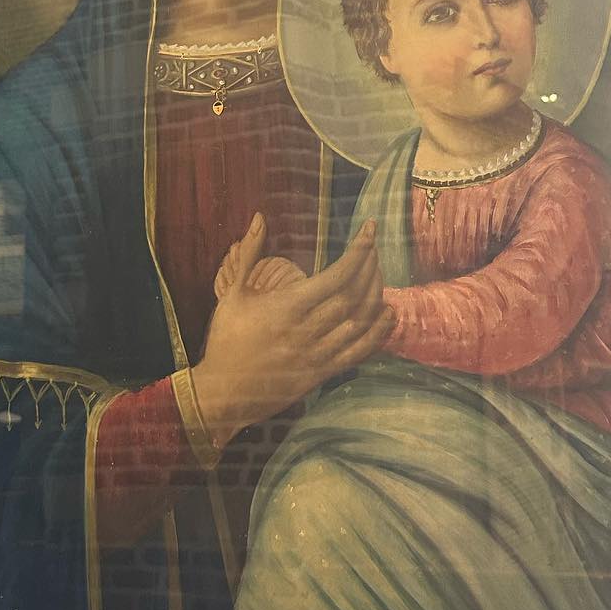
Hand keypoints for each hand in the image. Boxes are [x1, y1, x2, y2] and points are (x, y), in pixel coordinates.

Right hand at [193, 214, 392, 450]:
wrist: (222, 392)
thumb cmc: (226, 340)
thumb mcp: (232, 293)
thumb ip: (248, 253)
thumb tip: (259, 218)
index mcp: (286, 307)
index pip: (335, 276)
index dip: (358, 252)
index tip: (369, 231)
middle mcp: (307, 330)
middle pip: (353, 296)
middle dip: (370, 267)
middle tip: (373, 248)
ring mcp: (318, 354)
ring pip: (360, 322)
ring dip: (376, 295)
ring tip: (379, 273)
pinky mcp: (322, 373)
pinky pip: (359, 352)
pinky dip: (379, 332)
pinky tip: (388, 314)